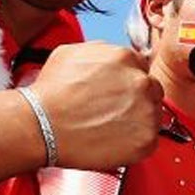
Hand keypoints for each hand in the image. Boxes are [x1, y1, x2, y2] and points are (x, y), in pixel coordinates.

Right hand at [26, 41, 162, 170]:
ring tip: (110, 127)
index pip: (140, 68)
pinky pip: (149, 140)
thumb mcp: (71, 53)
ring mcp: (146, 112)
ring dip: (137, 121)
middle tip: (114, 111)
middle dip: (136, 100)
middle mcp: (140, 83)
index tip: (117, 93)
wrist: (41, 126)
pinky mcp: (145, 140)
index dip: (127, 82)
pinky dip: (135, 143)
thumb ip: (101, 51)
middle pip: (151, 91)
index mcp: (125, 58)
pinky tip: (113, 141)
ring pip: (153, 116)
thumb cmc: (51, 94)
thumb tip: (111, 55)